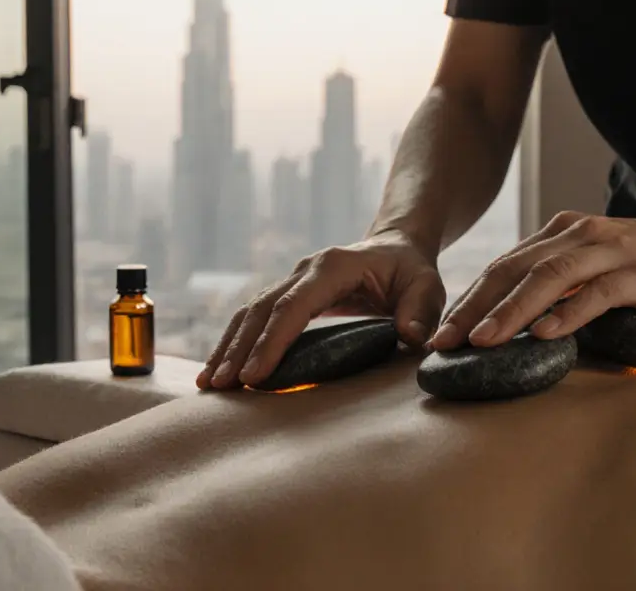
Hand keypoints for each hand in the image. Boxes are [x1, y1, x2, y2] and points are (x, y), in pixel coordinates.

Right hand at [197, 230, 446, 389]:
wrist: (395, 248)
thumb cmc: (411, 271)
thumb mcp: (426, 287)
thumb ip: (421, 311)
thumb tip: (409, 337)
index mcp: (332, 267)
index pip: (293, 306)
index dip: (272, 341)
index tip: (254, 375)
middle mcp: (303, 271)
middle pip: (261, 310)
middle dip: (239, 349)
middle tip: (222, 387)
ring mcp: (291, 281)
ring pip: (248, 313)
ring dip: (227, 347)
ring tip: (209, 385)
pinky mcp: (286, 295)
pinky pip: (253, 319)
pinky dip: (234, 344)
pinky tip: (219, 370)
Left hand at [428, 210, 635, 350]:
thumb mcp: (590, 265)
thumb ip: (554, 283)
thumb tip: (507, 324)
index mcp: (558, 236)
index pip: (501, 268)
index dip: (467, 301)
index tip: (439, 334)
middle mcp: (576, 237)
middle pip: (513, 271)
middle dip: (473, 308)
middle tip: (444, 343)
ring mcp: (609, 252)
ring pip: (548, 279)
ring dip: (511, 311)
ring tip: (483, 341)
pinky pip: (598, 293)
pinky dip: (569, 314)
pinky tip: (545, 335)